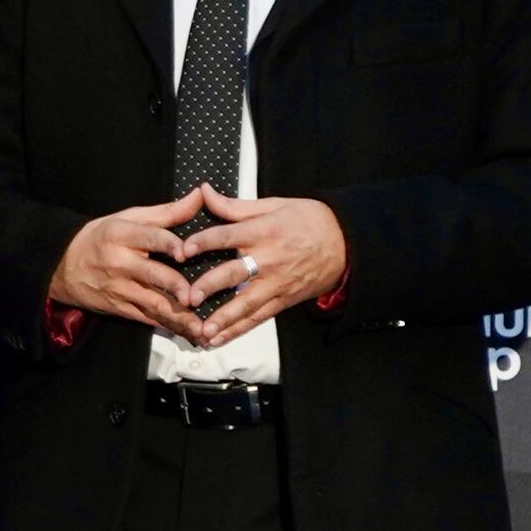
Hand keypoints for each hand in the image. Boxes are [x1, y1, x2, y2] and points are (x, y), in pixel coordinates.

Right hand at [50, 186, 225, 331]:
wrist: (60, 265)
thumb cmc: (100, 237)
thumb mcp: (127, 218)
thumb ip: (167, 211)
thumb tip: (201, 195)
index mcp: (121, 235)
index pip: (149, 237)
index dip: (169, 245)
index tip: (187, 252)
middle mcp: (120, 262)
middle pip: (152, 275)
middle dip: (175, 287)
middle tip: (195, 297)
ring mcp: (119, 288)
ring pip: (152, 303)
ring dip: (178, 316)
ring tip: (201, 327)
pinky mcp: (118, 308)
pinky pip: (146, 319)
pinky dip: (168, 326)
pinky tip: (188, 333)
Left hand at [179, 194, 348, 347]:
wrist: (348, 242)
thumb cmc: (310, 220)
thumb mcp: (274, 205)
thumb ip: (234, 206)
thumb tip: (203, 192)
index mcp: (264, 231)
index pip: (227, 236)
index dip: (203, 242)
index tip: (182, 250)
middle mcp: (269, 259)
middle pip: (234, 273)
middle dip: (210, 286)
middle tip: (188, 297)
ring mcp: (277, 283)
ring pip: (247, 303)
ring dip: (224, 319)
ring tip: (203, 332)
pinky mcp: (285, 299)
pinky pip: (260, 317)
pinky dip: (239, 330)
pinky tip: (219, 339)